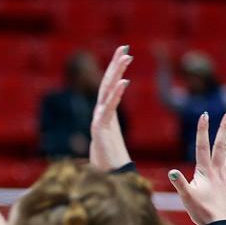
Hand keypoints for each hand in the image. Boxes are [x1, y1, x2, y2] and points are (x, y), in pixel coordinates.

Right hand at [89, 45, 132, 170]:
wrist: (106, 178)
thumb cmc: (109, 163)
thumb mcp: (112, 143)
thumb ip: (111, 134)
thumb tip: (112, 134)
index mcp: (106, 115)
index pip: (110, 87)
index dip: (115, 70)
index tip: (124, 54)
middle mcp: (101, 114)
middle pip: (107, 83)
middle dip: (115, 64)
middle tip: (124, 47)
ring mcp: (99, 120)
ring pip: (107, 90)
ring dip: (116, 72)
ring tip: (126, 56)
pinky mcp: (99, 128)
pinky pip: (109, 108)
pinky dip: (116, 94)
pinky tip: (124, 81)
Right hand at [168, 112, 225, 224]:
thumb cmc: (202, 212)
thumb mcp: (186, 197)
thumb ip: (180, 183)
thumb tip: (172, 171)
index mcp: (204, 171)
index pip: (202, 146)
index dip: (202, 130)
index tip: (204, 115)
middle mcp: (217, 172)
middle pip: (220, 146)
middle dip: (224, 129)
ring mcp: (225, 181)